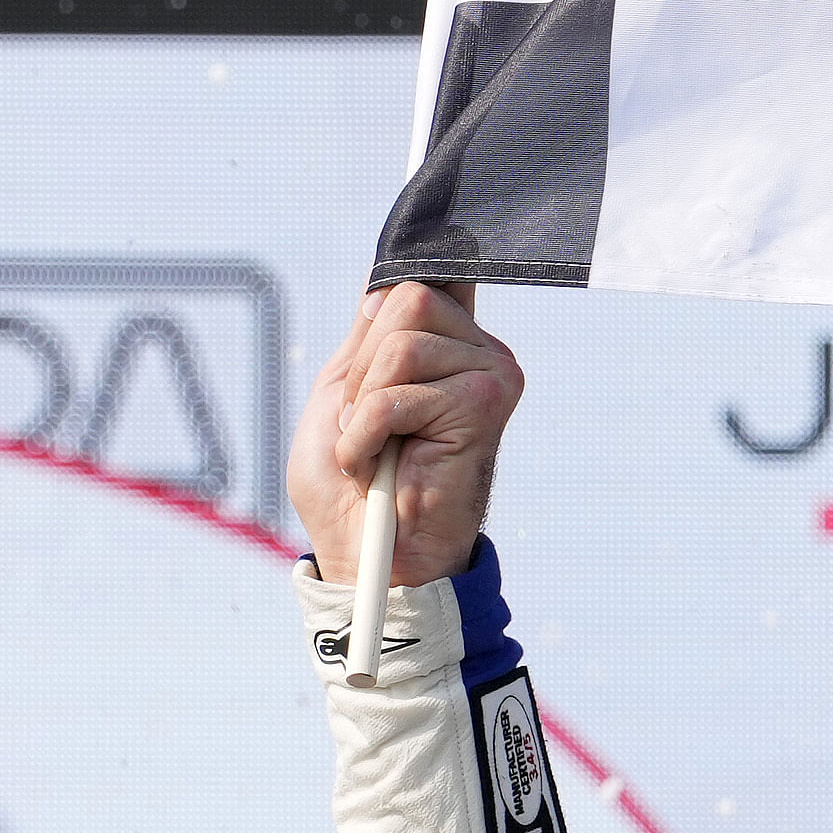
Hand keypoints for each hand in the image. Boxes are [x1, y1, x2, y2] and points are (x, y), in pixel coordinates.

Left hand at [288, 282, 521, 591]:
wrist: (369, 556)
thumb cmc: (352, 486)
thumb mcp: (344, 392)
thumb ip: (369, 335)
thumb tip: (386, 280)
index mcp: (446, 342)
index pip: (422, 276)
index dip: (392, 290)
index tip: (387, 306)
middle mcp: (476, 350)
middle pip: (405, 299)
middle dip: (362, 368)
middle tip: (366, 422)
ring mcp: (488, 374)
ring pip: (399, 346)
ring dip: (362, 407)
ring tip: (373, 448)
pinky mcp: (484, 404)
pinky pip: (397, 393)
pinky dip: (365, 435)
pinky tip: (374, 466)